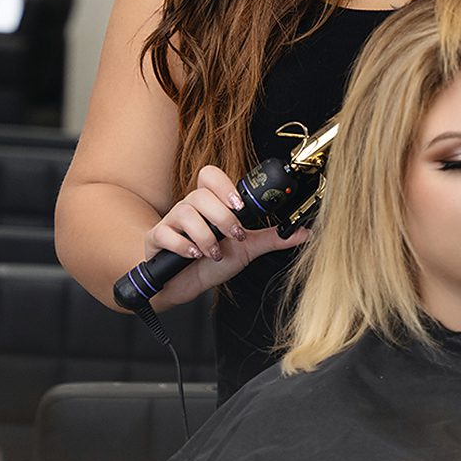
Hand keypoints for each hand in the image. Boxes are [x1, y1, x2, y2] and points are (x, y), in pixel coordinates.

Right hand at [142, 165, 308, 305]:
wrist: (185, 284)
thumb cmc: (213, 261)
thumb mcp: (246, 249)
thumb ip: (272, 238)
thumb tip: (303, 232)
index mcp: (211, 204)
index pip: (210, 176)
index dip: (224, 186)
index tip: (240, 206)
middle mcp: (190, 208)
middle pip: (200, 194)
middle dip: (221, 216)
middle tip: (234, 236)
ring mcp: (172, 222)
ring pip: (185, 212)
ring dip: (205, 235)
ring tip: (214, 252)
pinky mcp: (158, 239)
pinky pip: (166, 233)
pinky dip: (183, 246)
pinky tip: (195, 255)